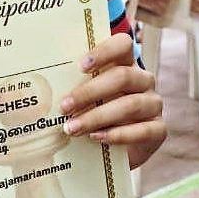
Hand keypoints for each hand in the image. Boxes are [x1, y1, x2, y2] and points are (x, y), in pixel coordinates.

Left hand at [60, 33, 164, 169]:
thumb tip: (40, 87)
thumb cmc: (95, 117)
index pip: (123, 45)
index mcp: (127, 65)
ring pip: (131, 104)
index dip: (104, 51)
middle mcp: (144, 81)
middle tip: (65, 106)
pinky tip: (97, 138)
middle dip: (90, 91)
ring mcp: (154, 104)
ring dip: (98, 116)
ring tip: (72, 128)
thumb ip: (73, 88)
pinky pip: (143, 130)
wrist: (115, 153)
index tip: (80, 66)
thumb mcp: (85, 99)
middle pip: (123, 76)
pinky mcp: (159, 129)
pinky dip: (118, 134)